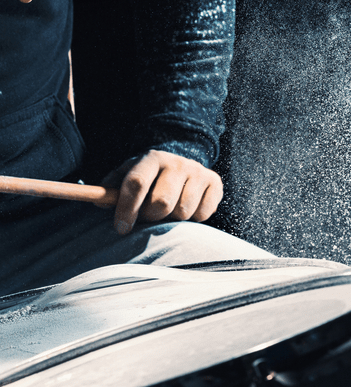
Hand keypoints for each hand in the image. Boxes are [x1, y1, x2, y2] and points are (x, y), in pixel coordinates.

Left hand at [100, 150, 223, 234]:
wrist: (181, 164)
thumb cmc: (148, 177)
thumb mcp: (127, 175)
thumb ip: (110, 188)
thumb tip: (99, 203)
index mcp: (152, 158)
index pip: (136, 183)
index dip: (126, 208)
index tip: (121, 228)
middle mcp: (177, 162)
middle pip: (161, 202)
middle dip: (150, 217)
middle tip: (148, 216)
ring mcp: (198, 172)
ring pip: (182, 212)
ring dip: (172, 219)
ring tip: (168, 211)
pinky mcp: (215, 183)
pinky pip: (202, 214)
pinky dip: (192, 219)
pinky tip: (186, 208)